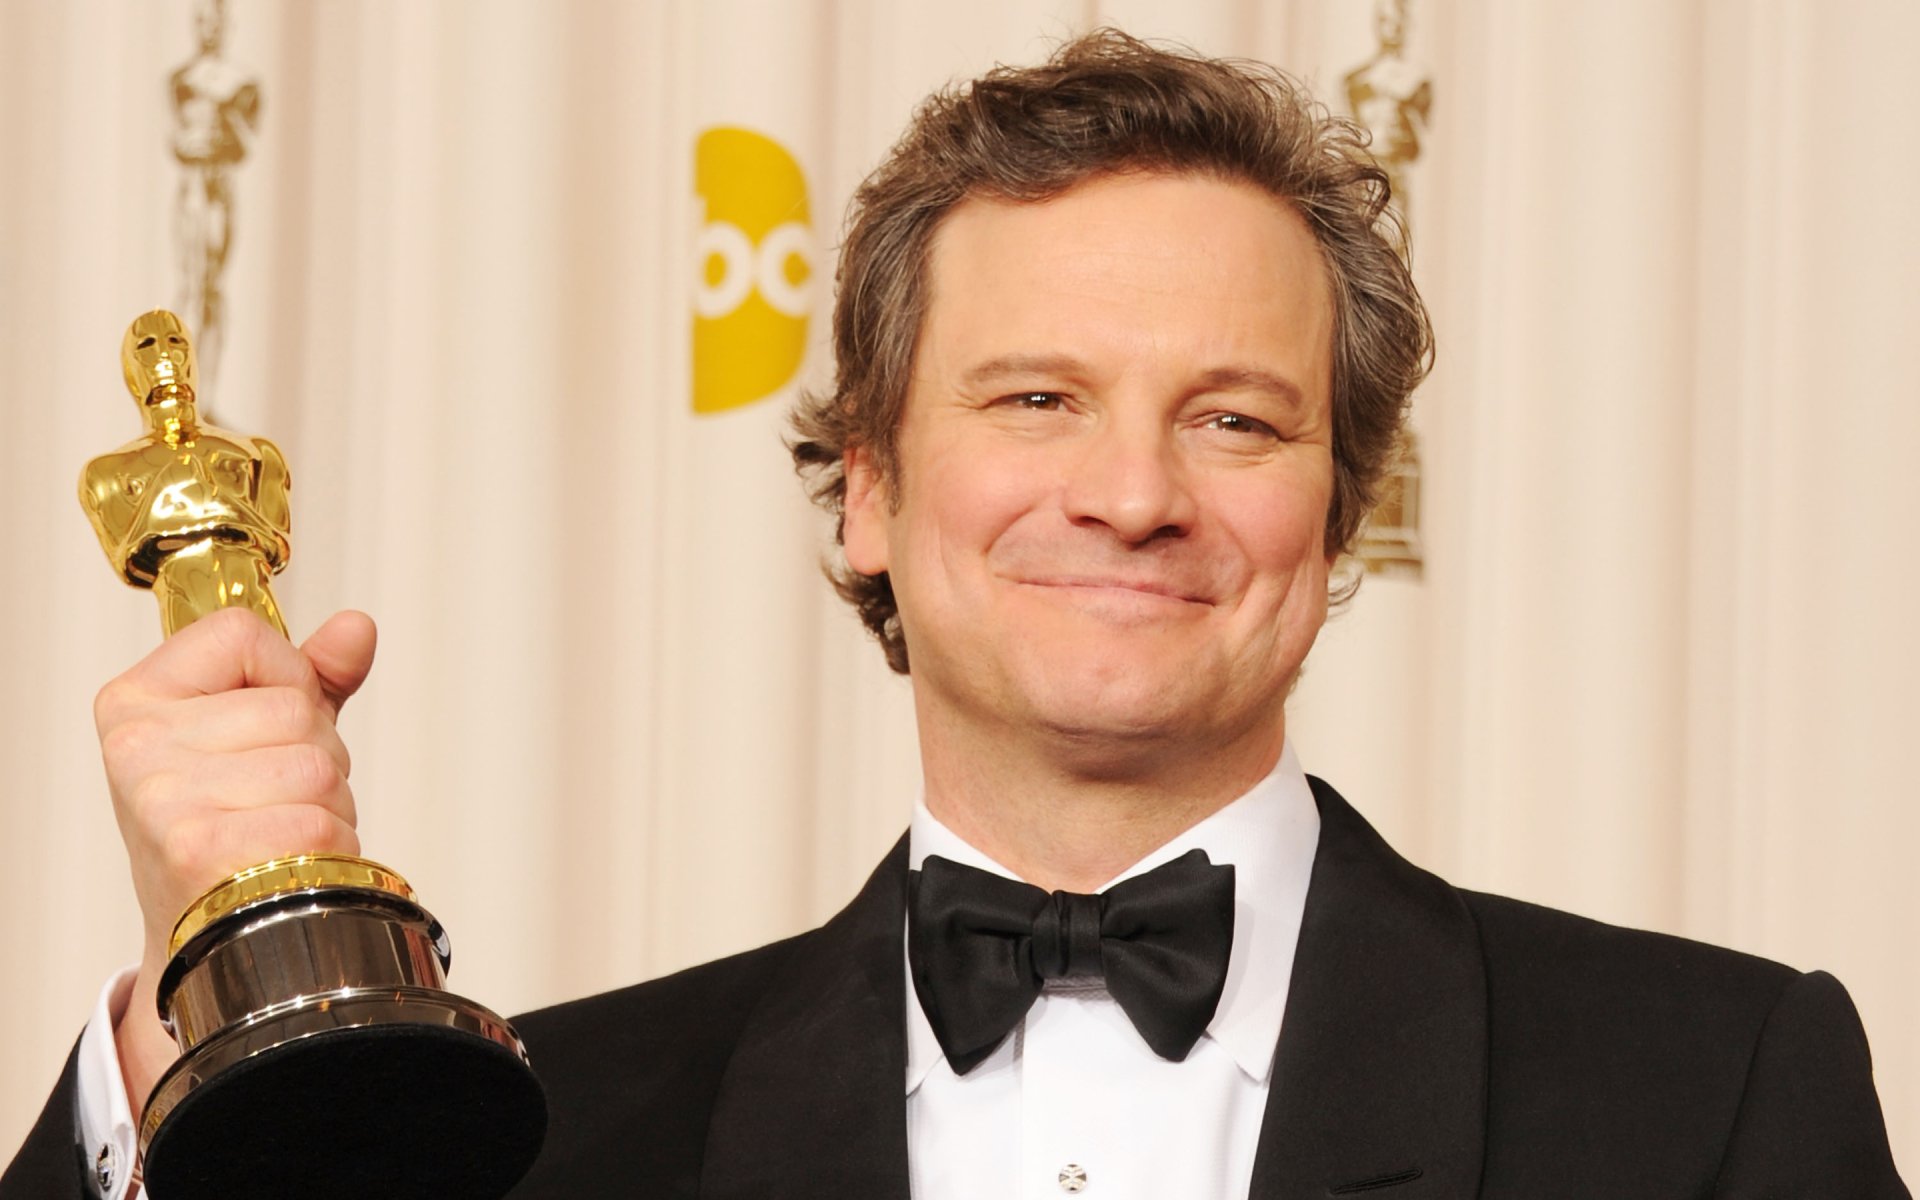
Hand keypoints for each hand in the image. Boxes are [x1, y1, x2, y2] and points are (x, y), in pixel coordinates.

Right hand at [93, 607, 377, 1110]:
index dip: (287, 677)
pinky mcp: (199, 850)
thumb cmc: (228, 820)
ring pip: (317, 766)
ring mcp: (162, 799)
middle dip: (318, 754)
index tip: (263, 724)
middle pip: (295, 709)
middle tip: (274, 797)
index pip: (245, 635)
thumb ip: (310, 676)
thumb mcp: (258, 733)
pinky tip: (284, 864)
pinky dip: (326, 847)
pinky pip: (317, 824)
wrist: (205, 928)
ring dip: (327, 804)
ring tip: (279, 831)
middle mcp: (137, 744)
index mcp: (136, 698)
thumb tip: (358, 628)